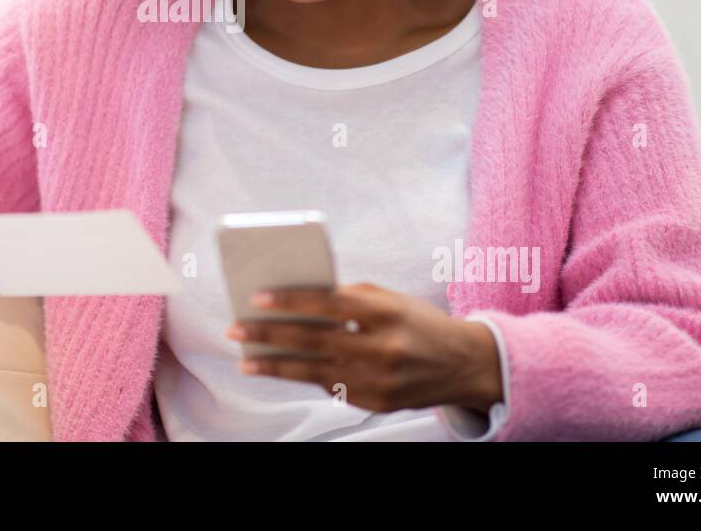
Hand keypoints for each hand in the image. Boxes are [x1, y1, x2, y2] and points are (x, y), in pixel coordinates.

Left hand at [225, 282, 501, 413]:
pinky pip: (332, 388)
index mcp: (386, 312)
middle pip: (314, 340)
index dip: (290, 300)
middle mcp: (383, 348)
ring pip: (314, 372)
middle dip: (269, 334)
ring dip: (274, 366)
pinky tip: (282, 369)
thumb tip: (296, 299)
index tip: (256, 298)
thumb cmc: (417, 322)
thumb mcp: (389, 298)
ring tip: (246, 361)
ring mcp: (379, 380)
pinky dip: (306, 377)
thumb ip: (348, 297)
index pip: (328, 303)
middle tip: (236, 329)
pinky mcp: (377, 403)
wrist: (464, 363)